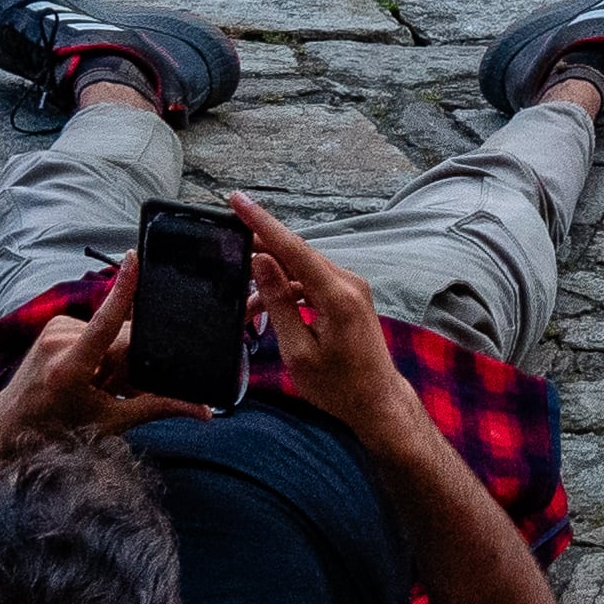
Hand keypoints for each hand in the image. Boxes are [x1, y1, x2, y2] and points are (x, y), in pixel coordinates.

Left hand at [0, 276, 214, 450]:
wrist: (11, 424)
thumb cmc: (58, 428)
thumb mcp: (110, 423)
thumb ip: (156, 409)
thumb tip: (202, 411)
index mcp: (71, 366)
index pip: (105, 321)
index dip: (122, 289)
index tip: (134, 259)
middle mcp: (59, 341)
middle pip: (120, 337)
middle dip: (132, 363)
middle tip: (120, 391)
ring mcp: (54, 329)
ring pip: (110, 334)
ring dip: (117, 358)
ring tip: (102, 387)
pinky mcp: (54, 324)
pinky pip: (95, 330)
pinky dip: (103, 351)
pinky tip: (93, 374)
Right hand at [236, 196, 420, 445]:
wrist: (377, 403)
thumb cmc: (338, 386)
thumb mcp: (298, 350)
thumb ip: (279, 303)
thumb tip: (261, 261)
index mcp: (338, 295)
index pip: (293, 248)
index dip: (261, 222)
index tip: (237, 199)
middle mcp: (349, 282)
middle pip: (296, 254)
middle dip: (259, 251)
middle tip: (226, 250)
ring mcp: (352, 288)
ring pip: (302, 270)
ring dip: (271, 281)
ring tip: (242, 305)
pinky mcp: (349, 297)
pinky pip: (312, 283)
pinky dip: (288, 291)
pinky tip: (265, 309)